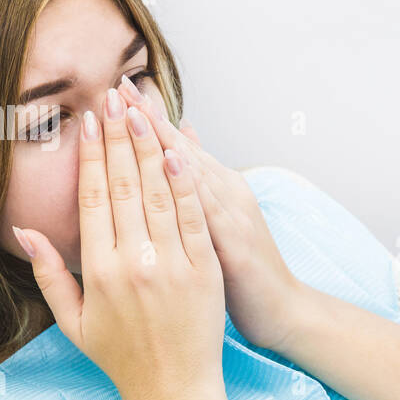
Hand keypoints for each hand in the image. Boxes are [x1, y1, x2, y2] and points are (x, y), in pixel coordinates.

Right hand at [12, 86, 227, 399]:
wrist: (174, 390)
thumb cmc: (122, 358)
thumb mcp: (72, 322)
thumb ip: (47, 274)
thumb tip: (24, 230)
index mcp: (97, 272)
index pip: (94, 199)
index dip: (93, 156)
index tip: (92, 121)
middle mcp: (133, 264)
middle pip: (126, 187)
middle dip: (119, 137)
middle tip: (114, 98)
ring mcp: (172, 266)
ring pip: (160, 195)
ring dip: (151, 147)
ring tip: (143, 110)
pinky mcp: (206, 272)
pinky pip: (194, 219)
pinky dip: (187, 184)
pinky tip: (180, 151)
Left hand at [118, 75, 308, 351]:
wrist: (285, 312)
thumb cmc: (247, 273)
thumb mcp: (225, 221)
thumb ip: (203, 180)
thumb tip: (187, 134)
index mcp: (221, 189)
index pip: (178, 146)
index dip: (148, 119)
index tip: (117, 91)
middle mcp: (228, 194)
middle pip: (181, 150)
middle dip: (146, 120)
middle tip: (115, 88)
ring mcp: (234, 216)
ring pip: (193, 172)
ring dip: (162, 141)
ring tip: (133, 112)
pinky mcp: (236, 245)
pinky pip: (208, 210)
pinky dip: (189, 184)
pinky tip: (172, 162)